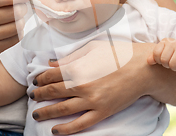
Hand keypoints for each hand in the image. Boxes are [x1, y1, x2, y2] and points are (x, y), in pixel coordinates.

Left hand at [30, 42, 156, 134]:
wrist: (143, 68)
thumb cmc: (119, 54)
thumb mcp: (93, 48)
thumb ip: (71, 56)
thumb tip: (51, 63)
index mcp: (78, 67)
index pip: (50, 75)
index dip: (40, 79)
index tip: (36, 81)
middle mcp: (82, 85)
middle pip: (52, 92)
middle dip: (39, 95)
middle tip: (33, 96)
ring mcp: (92, 100)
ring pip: (62, 109)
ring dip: (46, 112)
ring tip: (37, 114)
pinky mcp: (102, 112)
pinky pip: (80, 124)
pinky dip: (65, 129)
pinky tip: (54, 130)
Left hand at [147, 38, 175, 73]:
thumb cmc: (173, 54)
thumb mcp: (163, 53)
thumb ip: (154, 56)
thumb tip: (148, 61)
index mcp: (166, 41)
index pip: (156, 53)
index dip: (158, 60)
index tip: (162, 60)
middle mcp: (174, 43)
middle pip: (164, 60)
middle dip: (166, 65)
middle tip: (171, 62)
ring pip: (172, 65)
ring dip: (174, 68)